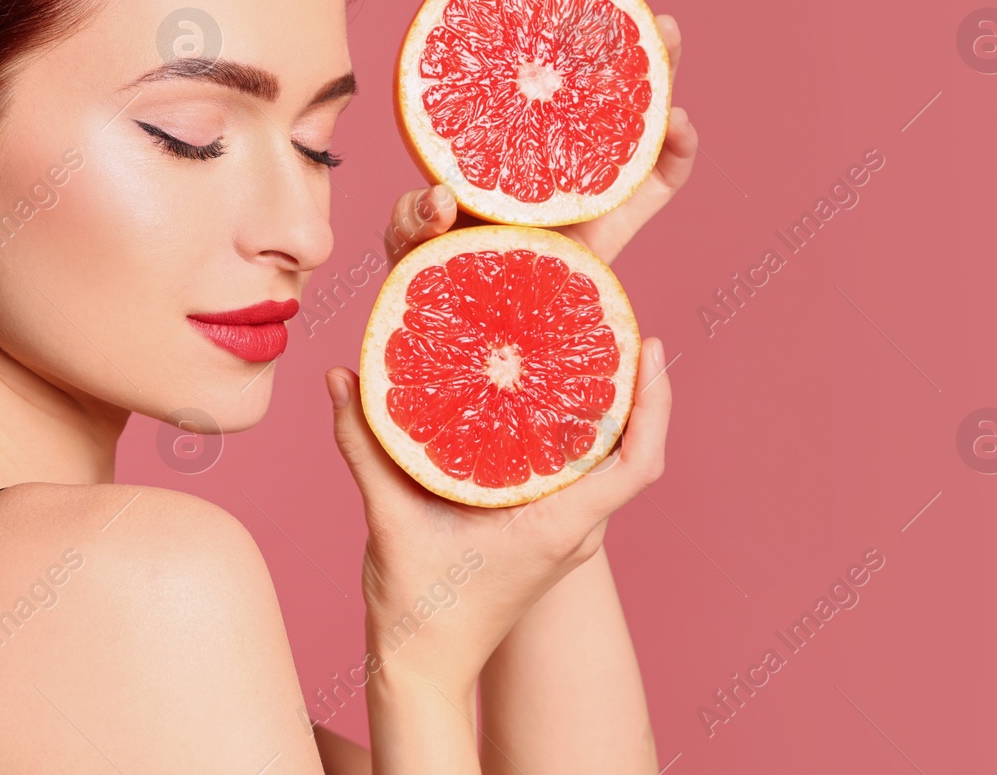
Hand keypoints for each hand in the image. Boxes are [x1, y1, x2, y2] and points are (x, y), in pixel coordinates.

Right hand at [324, 336, 672, 695]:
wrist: (423, 670)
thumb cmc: (417, 610)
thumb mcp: (387, 520)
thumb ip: (364, 445)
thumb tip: (340, 378)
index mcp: (557, 527)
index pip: (637, 463)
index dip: (656, 404)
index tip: (652, 347)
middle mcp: (574, 530)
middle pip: (629, 451)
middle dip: (634, 388)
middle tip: (611, 325)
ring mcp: (565, 535)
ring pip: (607, 463)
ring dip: (607, 409)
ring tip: (587, 348)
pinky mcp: (549, 535)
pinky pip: (581, 476)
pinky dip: (576, 434)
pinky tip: (547, 397)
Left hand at [384, 0, 697, 268]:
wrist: (489, 331)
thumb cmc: (446, 281)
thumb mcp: (412, 246)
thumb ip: (413, 222)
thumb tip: (442, 197)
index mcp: (498, 131)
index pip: (504, 50)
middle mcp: (549, 139)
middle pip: (576, 55)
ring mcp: (591, 172)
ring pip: (630, 101)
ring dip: (653, 58)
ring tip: (662, 24)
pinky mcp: (624, 218)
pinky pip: (662, 178)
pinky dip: (679, 150)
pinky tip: (678, 123)